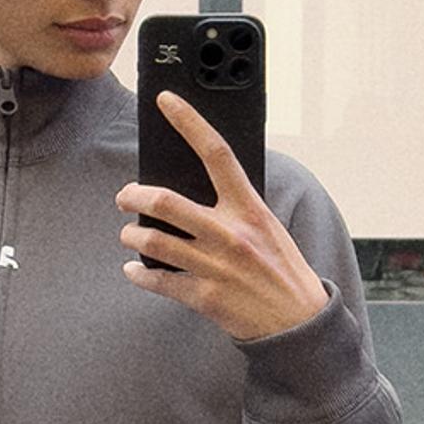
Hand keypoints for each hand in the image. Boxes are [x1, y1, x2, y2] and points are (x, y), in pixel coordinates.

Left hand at [116, 91, 332, 344]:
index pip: (216, 152)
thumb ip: (235, 207)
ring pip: (154, 242)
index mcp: (248, 208)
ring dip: (132, 236)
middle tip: (125, 197)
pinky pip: (158, 281)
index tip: (167, 101)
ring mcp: (214, 266)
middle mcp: (229, 233)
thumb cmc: (282, 270)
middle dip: (134, 197)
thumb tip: (197, 190)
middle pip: (165, 203)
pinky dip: (139, 274)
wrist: (297, 321)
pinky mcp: (204, 296)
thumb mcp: (267, 227)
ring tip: (129, 235)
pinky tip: (134, 270)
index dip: (189, 121)